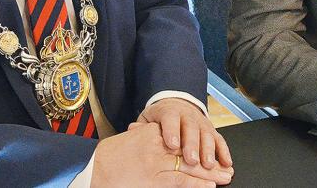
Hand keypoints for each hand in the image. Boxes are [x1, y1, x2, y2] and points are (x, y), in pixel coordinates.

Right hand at [92, 122, 232, 186]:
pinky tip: (209, 186)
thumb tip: (158, 138)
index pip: (180, 139)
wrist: (91, 168)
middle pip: (189, 152)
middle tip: (226, 167)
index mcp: (151, 133)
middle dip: (209, 161)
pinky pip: (179, 180)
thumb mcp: (129, 141)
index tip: (211, 152)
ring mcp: (156, 162)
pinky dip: (196, 183)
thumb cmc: (106, 158)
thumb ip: (145, 137)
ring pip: (189, 166)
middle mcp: (156, 145)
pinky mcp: (153, 178)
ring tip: (225, 177)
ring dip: (209, 173)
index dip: (198, 146)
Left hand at [133, 98, 232, 169]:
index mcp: (170, 111)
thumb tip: (132, 129)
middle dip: (193, 144)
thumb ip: (143, 127)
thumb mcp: (148, 119)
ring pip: (207, 134)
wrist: (176, 105)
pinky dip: (224, 152)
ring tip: (208, 165)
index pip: (170, 119)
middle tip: (192, 159)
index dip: (172, 131)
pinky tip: (226, 163)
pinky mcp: (211, 130)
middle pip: (191, 128)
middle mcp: (188, 115)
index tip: (172, 144)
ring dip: (209, 150)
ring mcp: (201, 122)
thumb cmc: (159, 119)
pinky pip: (219, 140)